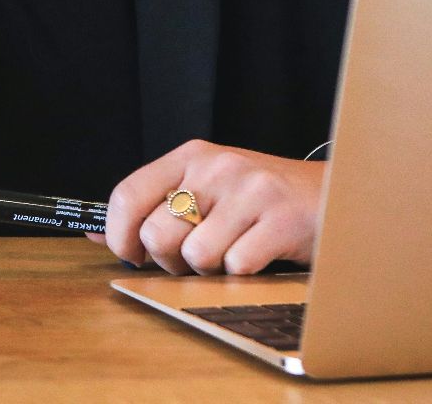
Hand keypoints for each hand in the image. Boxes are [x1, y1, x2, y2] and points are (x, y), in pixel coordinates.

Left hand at [87, 140, 324, 275]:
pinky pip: (236, 266)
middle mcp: (217, 166)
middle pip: (158, 232)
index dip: (119, 235)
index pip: (128, 193)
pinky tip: (260, 257)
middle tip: (195, 259)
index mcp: (192, 155)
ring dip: (210, 270)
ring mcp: (250, 190)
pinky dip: (243, 275)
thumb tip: (92, 235)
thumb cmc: (264, 200)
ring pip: (196, 255)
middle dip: (171, 261)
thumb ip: (155, 208)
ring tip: (233, 254)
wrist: (339, 195)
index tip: (132, 256)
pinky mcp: (281, 219)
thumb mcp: (208, 190)